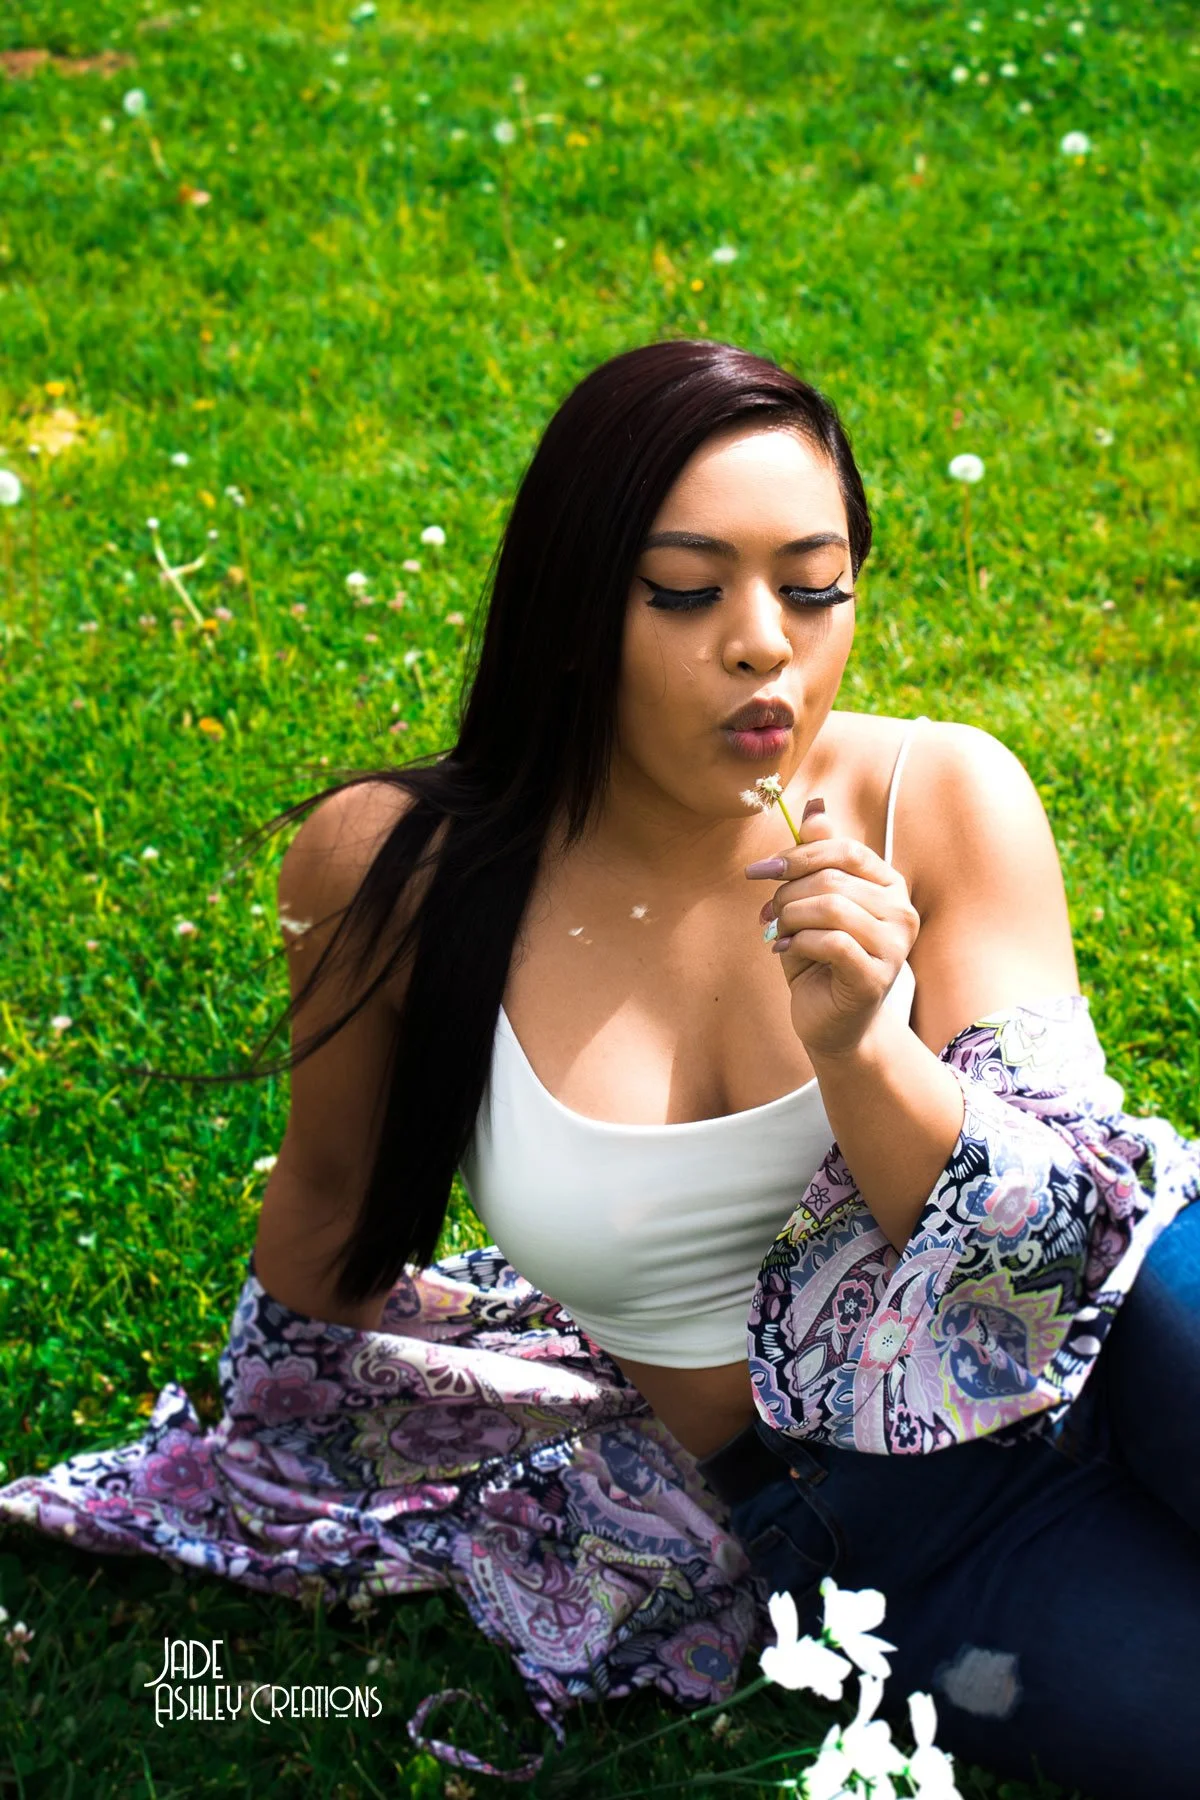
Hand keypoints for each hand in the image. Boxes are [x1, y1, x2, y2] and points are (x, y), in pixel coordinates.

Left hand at [745, 799, 920, 1058]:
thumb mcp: (812, 901)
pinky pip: (832, 942)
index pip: (843, 851)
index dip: (797, 856)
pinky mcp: (876, 976)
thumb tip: (815, 804)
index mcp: (888, 885)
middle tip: (768, 914)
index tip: (758, 871)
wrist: (831, 1021)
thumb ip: (816, 857)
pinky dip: (799, 943)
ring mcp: (895, 946)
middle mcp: (901, 911)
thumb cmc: (820, 958)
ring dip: (791, 918)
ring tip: (778, 933)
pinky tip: (786, 951)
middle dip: (788, 893)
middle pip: (833, 879)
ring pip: (831, 907)